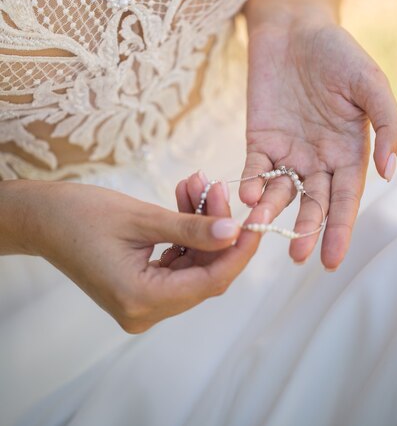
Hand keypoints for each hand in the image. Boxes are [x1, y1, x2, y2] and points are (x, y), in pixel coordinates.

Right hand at [5, 179, 258, 332]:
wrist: (41, 219)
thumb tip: (235, 233)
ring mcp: (141, 302)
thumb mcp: (142, 217)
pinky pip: (175, 263)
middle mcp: (144, 311)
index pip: (210, 282)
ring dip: (200, 226)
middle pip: (202, 274)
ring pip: (191, 265)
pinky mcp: (139, 288)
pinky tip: (185, 199)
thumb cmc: (81, 215)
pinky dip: (184, 233)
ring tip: (197, 184)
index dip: (239, 252)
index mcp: (143, 299)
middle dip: (216, 229)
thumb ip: (192, 229)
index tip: (257, 221)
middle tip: (216, 186)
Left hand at [239, 18, 396, 269]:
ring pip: (280, 193)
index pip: (345, 199)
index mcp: (349, 152)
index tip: (331, 260)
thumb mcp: (371, 84)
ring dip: (271, 212)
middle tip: (297, 256)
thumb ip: (387, 126)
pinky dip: (250, 183)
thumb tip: (391, 172)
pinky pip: (255, 169)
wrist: (295, 27)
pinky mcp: (259, 139)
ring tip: (261, 228)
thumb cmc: (338, 53)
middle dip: (305, 230)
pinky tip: (247, 195)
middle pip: (312, 204)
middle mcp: (318, 159)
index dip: (339, 229)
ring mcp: (287, 151)